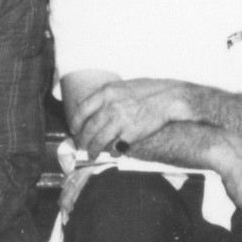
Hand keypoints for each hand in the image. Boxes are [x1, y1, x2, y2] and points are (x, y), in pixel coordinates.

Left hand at [73, 78, 191, 157]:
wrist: (168, 98)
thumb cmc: (148, 90)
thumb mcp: (123, 86)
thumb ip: (107, 96)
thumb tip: (93, 107)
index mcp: (107, 92)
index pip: (83, 109)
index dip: (76, 122)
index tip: (73, 130)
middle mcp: (110, 106)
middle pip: (89, 127)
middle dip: (83, 140)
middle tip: (81, 146)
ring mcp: (120, 120)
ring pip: (99, 140)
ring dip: (93, 150)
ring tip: (92, 155)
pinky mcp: (130, 134)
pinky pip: (115, 147)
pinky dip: (112, 152)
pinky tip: (111, 154)